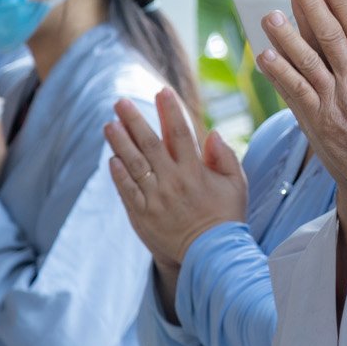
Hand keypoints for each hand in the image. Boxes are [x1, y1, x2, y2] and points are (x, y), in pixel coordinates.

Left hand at [104, 87, 246, 271]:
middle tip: (121, 102)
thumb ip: (226, 157)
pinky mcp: (143, 215)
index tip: (161, 91)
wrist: (212, 255)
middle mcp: (173, 181)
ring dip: (120, 142)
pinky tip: (112, 158)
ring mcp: (155, 198)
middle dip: (134, 120)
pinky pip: (127, 190)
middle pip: (150, 144)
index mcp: (196, 172)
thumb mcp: (237, 185)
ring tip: (109, 124)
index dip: (170, 110)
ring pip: (133, 164)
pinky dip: (118, 173)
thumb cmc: (227, 217)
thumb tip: (212, 132)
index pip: (180, 133)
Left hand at [255, 0, 346, 191]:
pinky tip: (264, 56)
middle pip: (328, 36)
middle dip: (310, 7)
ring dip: (285, 36)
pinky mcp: (316, 120)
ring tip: (270, 16)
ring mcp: (332, 100)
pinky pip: (293, 92)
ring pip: (305, 61)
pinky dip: (278, 74)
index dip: (340, 2)